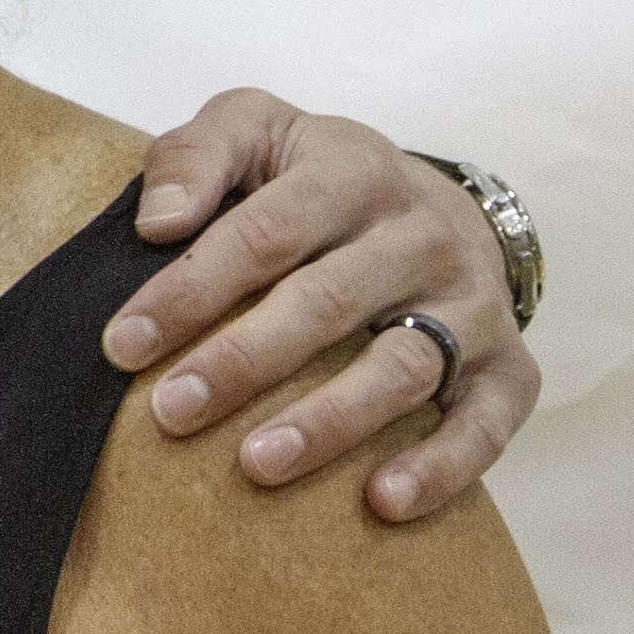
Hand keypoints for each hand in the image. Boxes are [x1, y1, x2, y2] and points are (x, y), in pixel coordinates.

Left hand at [103, 92, 536, 523]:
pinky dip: (442, 465)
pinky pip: (486, 423)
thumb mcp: (254, 130)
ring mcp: (471, 303)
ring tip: (258, 463)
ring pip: (402, 367)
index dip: (190, 291)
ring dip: (330, 421)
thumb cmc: (315, 180)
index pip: (263, 234)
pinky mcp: (510, 367)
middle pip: (325, 303)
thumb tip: (158, 223)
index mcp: (351, 172)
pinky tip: (382, 502)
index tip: (122, 345)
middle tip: (170, 412)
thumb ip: (195, 156)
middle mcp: (419, 236)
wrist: (442, 207)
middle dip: (242, 361)